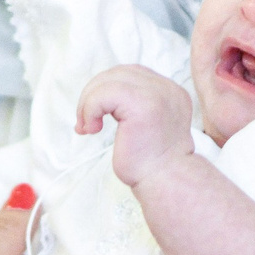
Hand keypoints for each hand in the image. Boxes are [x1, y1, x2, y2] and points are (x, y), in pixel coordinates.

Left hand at [78, 65, 196, 185]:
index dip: (108, 90)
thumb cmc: (152, 164)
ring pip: (108, 81)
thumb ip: (132, 108)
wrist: (166, 182)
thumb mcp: (145, 127)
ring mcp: (157, 94)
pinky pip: (104, 94)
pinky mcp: (142, 104)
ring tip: (87, 127)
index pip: (131, 74)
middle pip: (118, 73)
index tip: (97, 116)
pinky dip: (90, 109)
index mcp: (170, 92)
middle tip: (85, 122)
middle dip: (94, 94)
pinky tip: (92, 129)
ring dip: (89, 103)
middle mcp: (167, 88)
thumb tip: (97, 101)